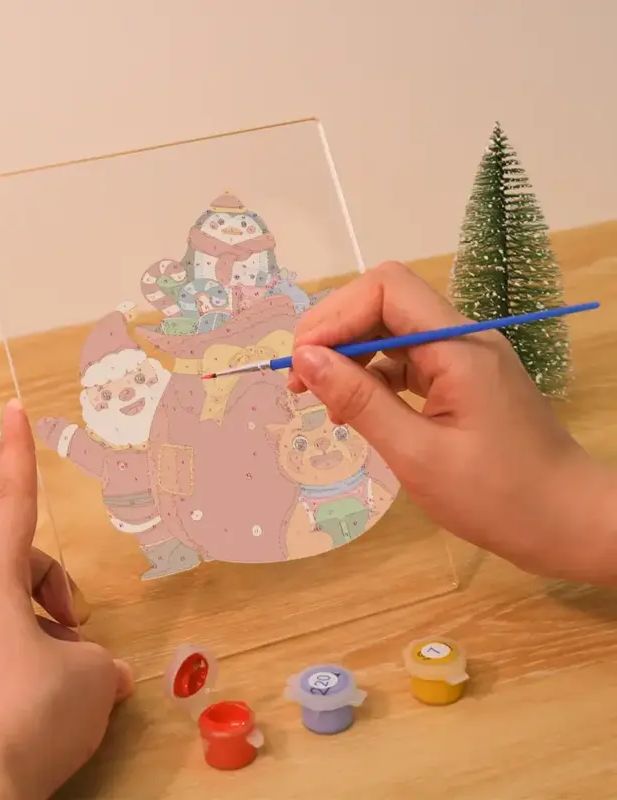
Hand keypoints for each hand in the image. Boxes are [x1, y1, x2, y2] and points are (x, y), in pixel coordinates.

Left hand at [0, 400, 131, 799]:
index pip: (12, 501)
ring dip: (43, 628)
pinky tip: (43, 705)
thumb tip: (99, 670)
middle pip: (14, 562)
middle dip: (57, 583)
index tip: (12, 409)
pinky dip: (22, 659)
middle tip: (81, 627)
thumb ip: (99, 661)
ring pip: (2, 609)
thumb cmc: (30, 716)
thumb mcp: (90, 681)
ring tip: (71, 676)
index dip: (18, 453)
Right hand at [289, 261, 615, 583]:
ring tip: (322, 401)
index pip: (386, 288)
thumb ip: (360, 401)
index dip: (335, 316)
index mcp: (457, 346)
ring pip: (390, 331)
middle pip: (384, 302)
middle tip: (300, 382)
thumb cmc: (497, 497)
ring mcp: (462, 359)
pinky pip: (404, 362)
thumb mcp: (417, 454)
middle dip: (335, 333)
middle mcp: (460, 339)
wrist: (567, 523)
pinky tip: (354, 411)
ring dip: (349, 356)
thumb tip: (305, 359)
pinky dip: (372, 378)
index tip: (303, 362)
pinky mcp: (460, 381)